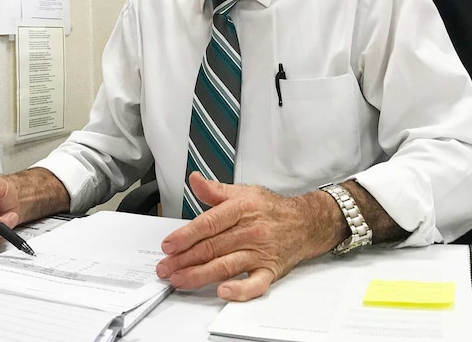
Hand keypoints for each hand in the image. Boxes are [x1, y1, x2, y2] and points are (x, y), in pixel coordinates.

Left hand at [155, 172, 343, 300]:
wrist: (306, 222)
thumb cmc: (272, 209)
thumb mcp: (244, 192)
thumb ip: (216, 190)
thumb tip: (195, 180)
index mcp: (242, 209)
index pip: (209, 223)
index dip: (186, 235)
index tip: (169, 244)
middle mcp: (251, 231)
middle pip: (213, 247)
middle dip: (185, 259)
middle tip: (165, 267)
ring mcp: (261, 252)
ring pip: (226, 265)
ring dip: (200, 275)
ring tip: (180, 279)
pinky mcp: (270, 270)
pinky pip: (255, 283)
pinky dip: (240, 289)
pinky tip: (223, 291)